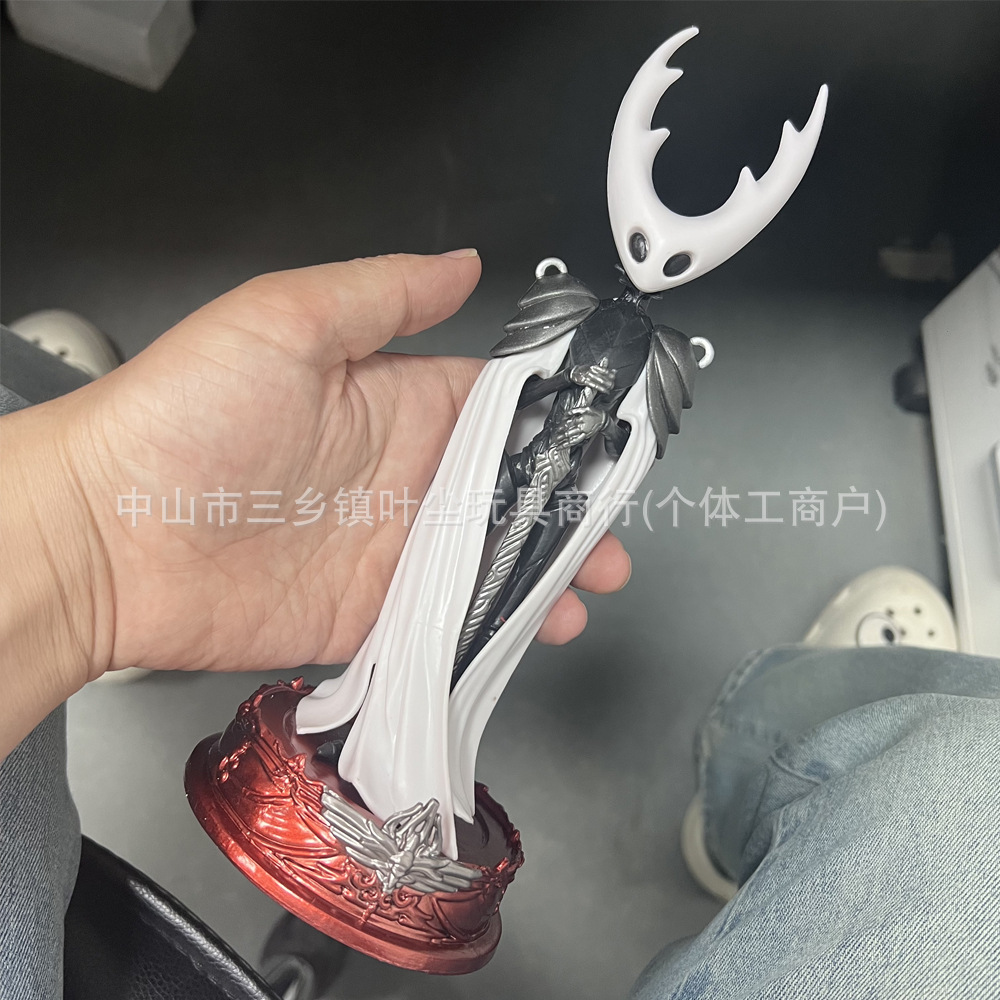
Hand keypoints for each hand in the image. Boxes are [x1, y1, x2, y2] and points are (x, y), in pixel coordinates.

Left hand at [0, 253, 630, 755]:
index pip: (499, 409)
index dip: (557, 422)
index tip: (609, 440)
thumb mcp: (284, 321)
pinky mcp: (366, 612)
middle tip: (612, 529)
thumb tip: (465, 264)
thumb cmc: (184, 414)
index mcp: (396, 402)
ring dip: (544, 571)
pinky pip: (444, 621)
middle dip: (567, 509)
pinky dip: (494, 627)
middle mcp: (403, 475)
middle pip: (509, 492)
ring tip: (592, 582)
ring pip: (489, 560)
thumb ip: (384, 294)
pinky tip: (538, 628)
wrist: (108, 533)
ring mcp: (389, 549)